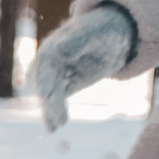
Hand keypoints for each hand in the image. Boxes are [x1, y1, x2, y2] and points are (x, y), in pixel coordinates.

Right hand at [32, 5, 137, 131]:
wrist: (113, 34)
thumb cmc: (102, 30)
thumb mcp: (93, 33)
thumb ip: (78, 41)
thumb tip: (60, 49)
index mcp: (52, 47)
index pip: (45, 66)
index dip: (47, 82)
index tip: (52, 96)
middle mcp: (49, 63)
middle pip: (47, 84)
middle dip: (51, 101)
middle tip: (60, 119)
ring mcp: (57, 75)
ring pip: (50, 95)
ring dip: (51, 111)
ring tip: (54, 128)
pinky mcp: (67, 86)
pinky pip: (58, 101)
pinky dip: (54, 113)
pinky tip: (53, 128)